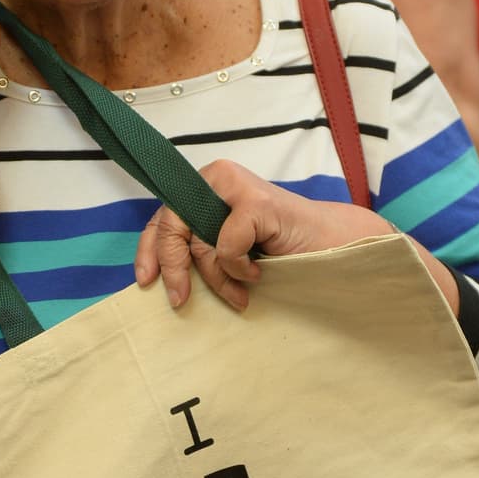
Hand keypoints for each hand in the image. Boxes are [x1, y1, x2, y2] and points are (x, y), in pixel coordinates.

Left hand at [134, 160, 386, 311]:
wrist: (331, 245)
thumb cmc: (280, 248)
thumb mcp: (227, 245)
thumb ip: (197, 244)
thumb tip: (155, 271)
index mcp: (206, 185)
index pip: (163, 216)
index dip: (149, 249)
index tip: (146, 280)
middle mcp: (217, 177)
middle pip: (172, 227)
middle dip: (175, 268)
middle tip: (180, 300)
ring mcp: (236, 187)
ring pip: (201, 244)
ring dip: (219, 279)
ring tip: (241, 291)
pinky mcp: (256, 203)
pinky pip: (226, 248)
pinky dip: (239, 268)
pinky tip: (259, 270)